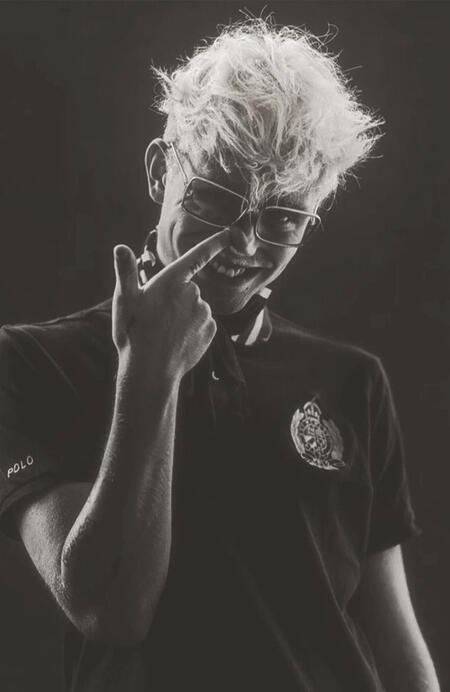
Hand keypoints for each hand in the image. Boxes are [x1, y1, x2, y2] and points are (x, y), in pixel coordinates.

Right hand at [112, 229, 230, 378]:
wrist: (150, 370)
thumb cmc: (134, 332)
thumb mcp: (125, 300)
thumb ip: (126, 271)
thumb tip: (120, 248)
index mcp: (171, 281)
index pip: (197, 255)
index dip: (214, 243)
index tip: (229, 233)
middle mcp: (192, 293)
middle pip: (188, 289)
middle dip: (175, 299)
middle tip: (156, 317)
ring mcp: (204, 312)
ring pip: (195, 308)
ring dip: (183, 316)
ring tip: (165, 331)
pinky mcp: (211, 330)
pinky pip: (203, 324)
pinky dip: (193, 330)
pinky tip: (177, 340)